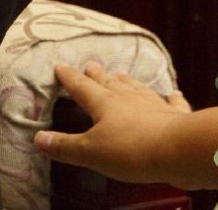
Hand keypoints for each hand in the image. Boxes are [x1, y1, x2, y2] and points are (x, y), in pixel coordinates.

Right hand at [35, 62, 217, 190]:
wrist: (179, 149)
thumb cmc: (131, 150)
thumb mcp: (91, 152)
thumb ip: (65, 146)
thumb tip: (38, 139)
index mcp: (103, 103)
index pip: (81, 87)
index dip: (69, 78)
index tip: (60, 66)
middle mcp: (127, 98)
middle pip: (108, 83)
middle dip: (96, 75)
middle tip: (90, 65)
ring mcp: (153, 104)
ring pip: (136, 88)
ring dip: (126, 81)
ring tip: (120, 74)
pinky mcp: (176, 116)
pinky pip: (173, 103)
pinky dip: (172, 98)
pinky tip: (174, 93)